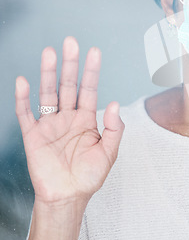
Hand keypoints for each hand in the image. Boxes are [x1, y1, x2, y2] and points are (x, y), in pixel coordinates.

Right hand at [15, 36, 124, 204]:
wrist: (69, 197)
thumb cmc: (90, 176)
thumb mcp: (110, 152)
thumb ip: (114, 128)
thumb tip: (114, 103)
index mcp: (87, 119)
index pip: (89, 89)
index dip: (92, 71)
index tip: (94, 51)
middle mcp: (68, 117)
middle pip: (68, 85)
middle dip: (70, 64)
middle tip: (71, 42)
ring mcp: (50, 125)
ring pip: (48, 94)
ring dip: (48, 73)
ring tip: (50, 52)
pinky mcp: (34, 136)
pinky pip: (26, 114)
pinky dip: (23, 98)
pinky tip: (24, 81)